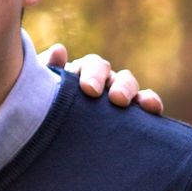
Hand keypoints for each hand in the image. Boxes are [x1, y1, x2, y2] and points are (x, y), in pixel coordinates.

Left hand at [43, 44, 163, 114]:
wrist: (45, 139)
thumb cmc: (41, 110)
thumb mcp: (37, 92)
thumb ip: (45, 71)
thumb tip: (60, 50)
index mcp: (80, 74)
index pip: (92, 66)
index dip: (93, 74)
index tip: (90, 90)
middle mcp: (101, 82)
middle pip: (114, 75)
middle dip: (118, 85)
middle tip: (117, 99)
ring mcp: (115, 98)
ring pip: (130, 87)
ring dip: (136, 92)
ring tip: (143, 104)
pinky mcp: (128, 116)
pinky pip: (143, 106)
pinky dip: (151, 102)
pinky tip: (154, 108)